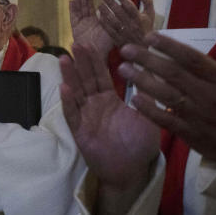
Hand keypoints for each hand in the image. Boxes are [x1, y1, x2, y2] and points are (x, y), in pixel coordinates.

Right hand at [59, 43, 160, 214]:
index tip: (89, 43)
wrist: (130, 172)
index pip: (100, 76)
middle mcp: (95, 105)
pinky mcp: (80, 131)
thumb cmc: (139, 145)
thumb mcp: (148, 117)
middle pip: (85, 79)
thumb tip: (151, 72)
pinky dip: (68, 102)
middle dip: (80, 62)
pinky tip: (65, 88)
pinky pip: (72, 114)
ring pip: (76, 93)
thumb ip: (146, 97)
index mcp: (109, 100)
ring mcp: (85, 117)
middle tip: (75, 43)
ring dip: (70, 76)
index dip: (94, 60)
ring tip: (65, 59)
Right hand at [70, 0, 113, 53]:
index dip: (91, 1)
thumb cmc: (106, 47)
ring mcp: (82, 26)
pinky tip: (71, 1)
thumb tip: (118, 8)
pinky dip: (72, 10)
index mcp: (98, 24)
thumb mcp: (112, 31)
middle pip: (85, 9)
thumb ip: (112, 21)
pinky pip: (73, 18)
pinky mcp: (75, 30)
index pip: (93, 10)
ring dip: (78, 2)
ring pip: (79, 11)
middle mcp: (89, 24)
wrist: (94, 56)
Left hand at [98, 0, 153, 46]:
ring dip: (105, 12)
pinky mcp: (118, 39)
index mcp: (140, 19)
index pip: (130, 6)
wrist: (144, 47)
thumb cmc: (146, 27)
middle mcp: (131, 25)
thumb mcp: (150, 14)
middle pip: (119, 12)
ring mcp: (124, 33)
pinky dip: (104, 23)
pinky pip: (109, 30)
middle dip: (111, 2)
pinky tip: (99, 16)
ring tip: (100, 5)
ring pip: (113, 21)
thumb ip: (147, 1)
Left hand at [117, 23, 215, 162]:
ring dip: (142, 81)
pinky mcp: (191, 133)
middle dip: (147, 59)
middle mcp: (209, 96)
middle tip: (125, 49)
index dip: (169, 46)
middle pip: (173, 74)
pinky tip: (134, 98)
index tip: (149, 36)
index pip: (192, 58)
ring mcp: (198, 116)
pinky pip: (166, 120)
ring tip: (123, 68)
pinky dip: (149, 110)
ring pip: (166, 95)